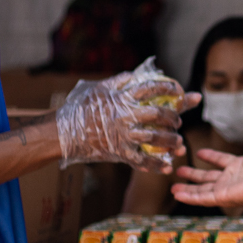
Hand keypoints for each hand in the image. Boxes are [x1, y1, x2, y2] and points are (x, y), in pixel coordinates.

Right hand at [55, 70, 198, 172]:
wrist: (62, 134)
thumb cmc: (79, 109)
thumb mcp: (97, 89)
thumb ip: (118, 82)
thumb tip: (135, 75)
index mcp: (121, 98)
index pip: (150, 89)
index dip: (168, 88)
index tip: (179, 90)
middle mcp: (124, 116)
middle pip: (157, 115)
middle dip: (172, 117)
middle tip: (178, 120)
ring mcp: (122, 135)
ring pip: (153, 138)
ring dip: (170, 141)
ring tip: (180, 142)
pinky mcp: (118, 152)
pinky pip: (140, 160)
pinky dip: (155, 165)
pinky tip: (167, 167)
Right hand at [173, 105, 242, 209]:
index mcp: (240, 166)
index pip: (221, 160)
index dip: (211, 156)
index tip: (200, 152)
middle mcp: (231, 179)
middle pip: (208, 177)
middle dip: (193, 174)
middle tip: (179, 170)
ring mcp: (225, 189)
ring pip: (201, 190)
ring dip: (187, 189)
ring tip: (173, 188)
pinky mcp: (221, 197)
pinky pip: (201, 198)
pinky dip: (189, 197)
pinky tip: (177, 195)